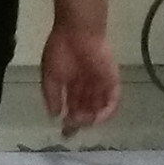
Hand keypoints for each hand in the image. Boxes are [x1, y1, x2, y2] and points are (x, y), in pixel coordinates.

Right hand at [40, 20, 121, 134]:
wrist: (77, 31)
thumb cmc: (61, 50)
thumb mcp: (50, 75)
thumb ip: (52, 96)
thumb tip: (54, 115)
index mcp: (72, 85)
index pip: (73, 108)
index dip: (69, 122)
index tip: (64, 133)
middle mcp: (87, 87)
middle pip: (86, 110)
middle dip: (79, 122)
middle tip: (72, 127)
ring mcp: (100, 84)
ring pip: (99, 107)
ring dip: (91, 118)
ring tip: (82, 121)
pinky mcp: (112, 80)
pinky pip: (113, 100)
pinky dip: (107, 111)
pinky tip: (97, 118)